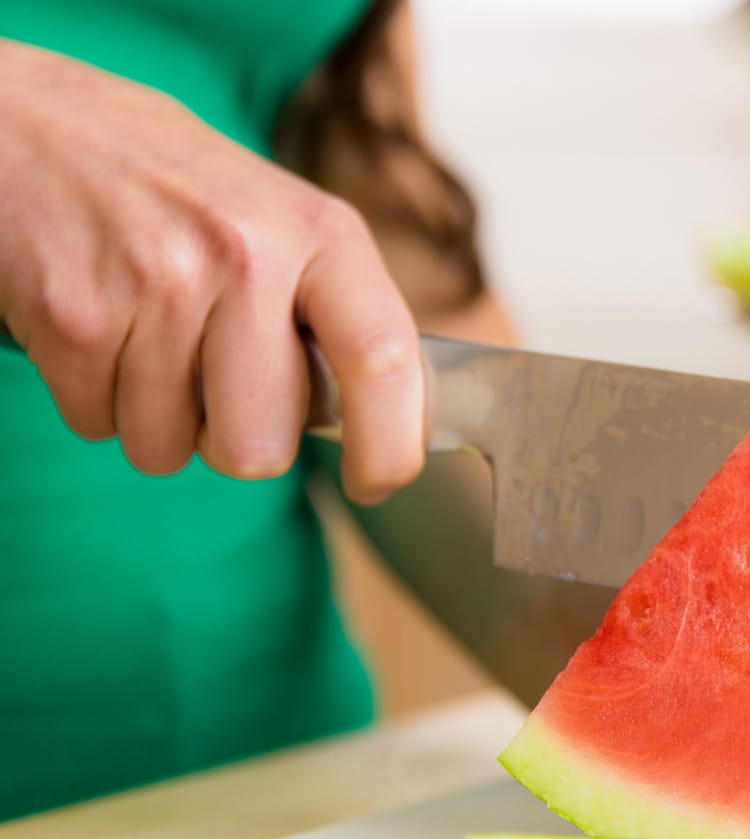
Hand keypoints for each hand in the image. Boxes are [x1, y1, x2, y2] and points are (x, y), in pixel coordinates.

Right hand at [0, 39, 425, 502]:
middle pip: (262, 446)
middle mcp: (245, 255)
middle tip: (217, 378)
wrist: (31, 125)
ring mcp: (156, 284)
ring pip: (170, 448)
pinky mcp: (75, 315)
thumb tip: (392, 426)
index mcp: (320, 232)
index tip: (376, 481)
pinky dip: (98, 398)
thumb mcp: (282, 220)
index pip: (383, 359)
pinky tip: (102, 327)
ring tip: (149, 336)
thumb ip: (335, 315)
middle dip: (237, 441)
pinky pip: (100, 425)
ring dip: (158, 419)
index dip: (389, 445)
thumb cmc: (178, 191)